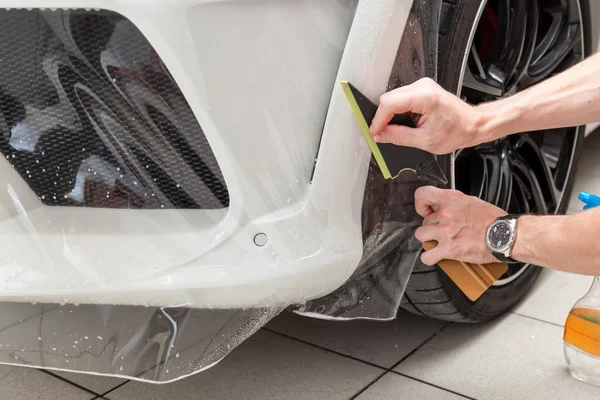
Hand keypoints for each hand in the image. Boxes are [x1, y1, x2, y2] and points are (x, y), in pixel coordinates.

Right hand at [369, 78, 485, 154]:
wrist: (473, 124)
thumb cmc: (457, 131)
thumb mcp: (424, 141)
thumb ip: (398, 137)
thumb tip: (380, 135)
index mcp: (425, 98)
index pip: (390, 103)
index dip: (379, 120)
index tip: (375, 132)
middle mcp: (423, 87)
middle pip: (389, 98)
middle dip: (382, 117)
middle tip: (381, 134)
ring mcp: (422, 86)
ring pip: (393, 97)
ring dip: (390, 114)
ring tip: (394, 129)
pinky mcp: (422, 89)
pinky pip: (401, 98)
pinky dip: (397, 111)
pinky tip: (403, 122)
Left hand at [414, 186, 506, 264]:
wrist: (505, 234)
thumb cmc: (493, 220)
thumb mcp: (472, 201)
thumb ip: (455, 204)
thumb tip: (445, 207)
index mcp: (451, 200)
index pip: (422, 194)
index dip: (421, 204)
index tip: (426, 211)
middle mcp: (446, 214)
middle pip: (424, 221)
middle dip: (432, 227)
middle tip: (442, 231)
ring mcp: (445, 232)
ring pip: (421, 235)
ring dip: (428, 240)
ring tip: (438, 242)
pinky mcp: (448, 249)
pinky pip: (427, 256)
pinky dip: (429, 257)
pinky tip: (435, 256)